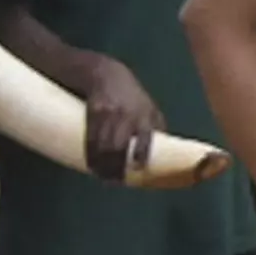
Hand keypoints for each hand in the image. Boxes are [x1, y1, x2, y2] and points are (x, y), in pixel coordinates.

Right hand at [75, 56, 159, 179]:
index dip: (141, 152)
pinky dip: (90, 155)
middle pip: (119, 145)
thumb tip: (165, 151)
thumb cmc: (131, 95)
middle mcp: (127, 115)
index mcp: (145, 115)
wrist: (105, 74)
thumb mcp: (149, 106)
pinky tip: (92, 165)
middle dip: (116, 166)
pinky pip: (89, 138)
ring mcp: (108, 114)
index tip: (138, 167)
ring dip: (102, 165)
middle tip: (115, 181)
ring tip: (103, 177)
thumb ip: (155, 127)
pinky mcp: (92, 113)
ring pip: (103, 145)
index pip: (145, 136)